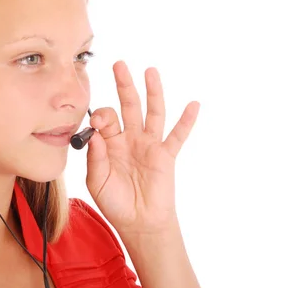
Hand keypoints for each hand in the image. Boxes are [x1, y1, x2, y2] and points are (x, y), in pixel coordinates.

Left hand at [86, 61, 199, 234]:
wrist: (138, 222)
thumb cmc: (115, 202)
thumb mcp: (97, 181)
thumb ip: (96, 158)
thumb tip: (94, 135)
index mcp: (110, 143)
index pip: (105, 119)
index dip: (100, 116)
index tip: (96, 121)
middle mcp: (130, 139)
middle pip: (128, 106)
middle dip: (123, 85)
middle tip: (118, 64)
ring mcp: (149, 145)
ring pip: (152, 113)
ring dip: (153, 92)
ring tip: (151, 71)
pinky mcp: (165, 156)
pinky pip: (177, 136)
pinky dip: (186, 121)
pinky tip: (193, 104)